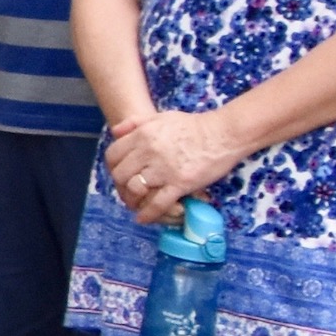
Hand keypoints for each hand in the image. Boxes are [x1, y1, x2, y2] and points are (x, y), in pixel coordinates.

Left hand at [102, 108, 239, 228]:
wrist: (223, 134)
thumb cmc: (194, 125)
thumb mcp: (161, 117)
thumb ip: (136, 122)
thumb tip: (115, 132)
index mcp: (142, 135)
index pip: (113, 155)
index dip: (112, 167)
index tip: (118, 173)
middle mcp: (148, 152)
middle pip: (121, 174)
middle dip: (120, 185)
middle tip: (126, 191)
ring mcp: (164, 169)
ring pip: (135, 189)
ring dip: (132, 200)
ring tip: (135, 204)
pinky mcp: (180, 183)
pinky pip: (158, 203)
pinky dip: (148, 214)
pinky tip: (144, 218)